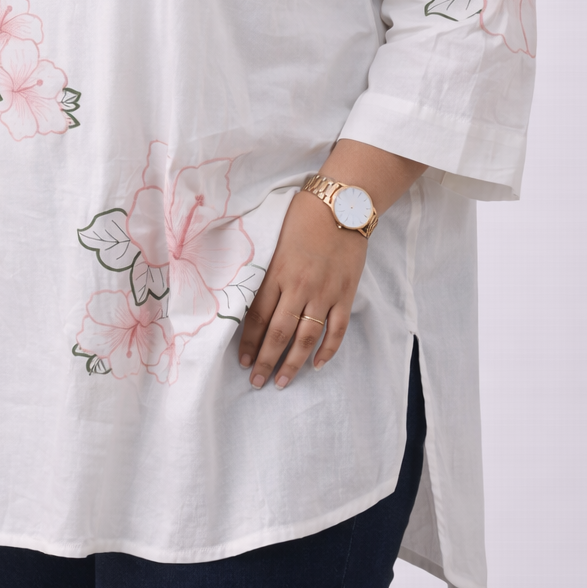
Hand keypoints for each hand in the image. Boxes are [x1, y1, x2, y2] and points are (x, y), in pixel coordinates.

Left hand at [237, 140, 425, 389]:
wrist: (342, 204)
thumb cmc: (302, 217)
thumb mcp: (274, 240)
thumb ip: (264, 270)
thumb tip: (247, 298)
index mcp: (277, 272)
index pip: (258, 316)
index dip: (248, 342)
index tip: (241, 362)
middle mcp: (299, 286)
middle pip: (279, 332)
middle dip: (265, 360)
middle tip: (256, 382)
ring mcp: (325, 292)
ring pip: (306, 337)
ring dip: (293, 362)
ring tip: (281, 381)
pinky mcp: (345, 293)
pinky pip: (336, 329)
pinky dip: (327, 350)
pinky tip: (317, 364)